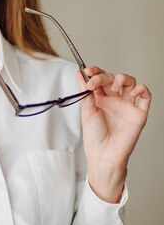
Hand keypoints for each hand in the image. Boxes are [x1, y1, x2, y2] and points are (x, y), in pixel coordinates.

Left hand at [77, 65, 151, 201]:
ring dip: (123, 78)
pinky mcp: (138, 113)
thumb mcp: (86, 111)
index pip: (100, 78)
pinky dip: (142, 90)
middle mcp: (114, 99)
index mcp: (100, 98)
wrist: (104, 155)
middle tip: (95, 81)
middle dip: (104, 76)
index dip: (95, 71)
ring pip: (130, 83)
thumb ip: (85, 92)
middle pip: (113, 78)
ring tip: (114, 86)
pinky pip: (146, 96)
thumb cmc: (94, 136)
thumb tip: (79, 74)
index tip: (88, 70)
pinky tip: (132, 93)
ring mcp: (127, 105)